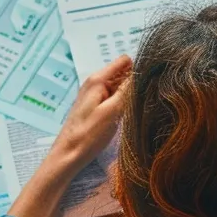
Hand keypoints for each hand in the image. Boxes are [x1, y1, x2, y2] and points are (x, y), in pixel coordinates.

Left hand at [48, 55, 132, 171]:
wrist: (68, 154)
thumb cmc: (89, 134)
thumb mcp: (112, 111)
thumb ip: (127, 90)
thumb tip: (141, 73)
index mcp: (98, 80)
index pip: (124, 61)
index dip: (137, 69)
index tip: (147, 83)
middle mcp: (95, 83)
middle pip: (122, 74)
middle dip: (134, 83)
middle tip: (142, 100)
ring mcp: (94, 95)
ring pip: (118, 87)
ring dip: (128, 95)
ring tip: (133, 109)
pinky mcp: (94, 106)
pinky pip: (113, 98)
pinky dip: (120, 103)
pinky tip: (124, 115)